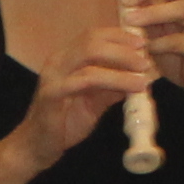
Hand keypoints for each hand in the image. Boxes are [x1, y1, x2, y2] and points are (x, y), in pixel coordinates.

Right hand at [15, 28, 155, 170]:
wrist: (37, 147)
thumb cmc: (63, 123)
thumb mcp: (94, 102)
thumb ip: (112, 87)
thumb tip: (140, 76)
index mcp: (66, 59)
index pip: (93, 36)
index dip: (119, 36)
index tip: (143, 44)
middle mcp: (57, 61)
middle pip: (92, 40)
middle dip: (123, 47)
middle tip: (146, 58)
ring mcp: (53, 76)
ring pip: (90, 58)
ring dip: (122, 64)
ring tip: (143, 75)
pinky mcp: (52, 93)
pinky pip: (85, 81)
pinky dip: (112, 81)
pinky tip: (130, 89)